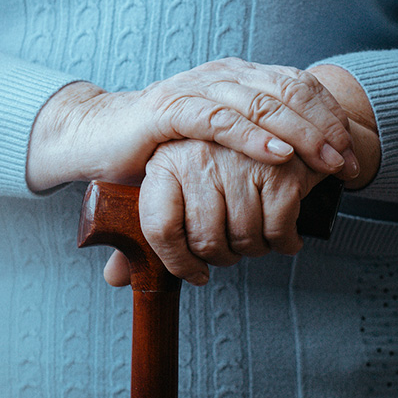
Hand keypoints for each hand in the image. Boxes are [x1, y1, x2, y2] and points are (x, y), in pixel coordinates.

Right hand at [27, 57, 357, 191]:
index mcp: (238, 78)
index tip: (354, 155)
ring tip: (325, 163)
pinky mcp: (168, 110)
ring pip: (260, 103)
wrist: (98, 136)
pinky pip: (218, 120)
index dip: (332, 116)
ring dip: (300, 134)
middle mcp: (221, 76)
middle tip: (348, 164)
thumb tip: (308, 171)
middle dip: (325, 128)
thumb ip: (256, 141)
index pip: (298, 85)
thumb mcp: (218, 141)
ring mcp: (195, 89)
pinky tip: (277, 155)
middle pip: (288, 92)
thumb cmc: (162, 145)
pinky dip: (251, 137)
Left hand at [104, 139, 327, 286]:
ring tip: (254, 237)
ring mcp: (239, 161)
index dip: (177, 262)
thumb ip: (146, 233)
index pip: (159, 228)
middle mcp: (197, 157)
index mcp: (164, 162)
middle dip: (220, 258)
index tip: (195, 274)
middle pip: (205, 240)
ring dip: (253, 250)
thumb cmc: (220, 162)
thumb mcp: (176, 184)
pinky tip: (282, 236)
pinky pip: (278, 229)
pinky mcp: (281, 170)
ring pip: (243, 238)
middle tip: (228, 253)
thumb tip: (114, 278)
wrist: (279, 119)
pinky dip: (283, 242)